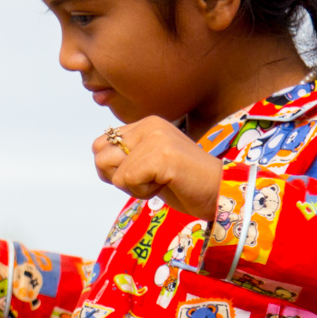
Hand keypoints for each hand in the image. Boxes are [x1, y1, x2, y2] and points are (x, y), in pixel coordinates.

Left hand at [92, 117, 222, 220]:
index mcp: (145, 124)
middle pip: (100, 156)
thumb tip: (98, 157)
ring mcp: (156, 138)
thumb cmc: (183, 183)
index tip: (141, 174)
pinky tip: (166, 185)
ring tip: (160, 181)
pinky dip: (143, 192)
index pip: (100, 145)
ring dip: (134, 187)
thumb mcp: (147, 164)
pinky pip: (127, 181)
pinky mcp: (161, 155)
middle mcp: (149, 125)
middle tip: (150, 180)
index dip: (112, 169)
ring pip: (114, 172)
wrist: (219, 193)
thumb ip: (124, 157)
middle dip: (119, 178)